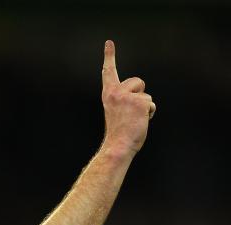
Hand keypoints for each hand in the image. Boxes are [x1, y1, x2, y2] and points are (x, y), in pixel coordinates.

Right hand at [101, 39, 155, 155]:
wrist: (117, 146)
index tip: (109, 43)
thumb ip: (124, 100)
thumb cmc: (118, 134)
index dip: (109, 56)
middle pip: (138, 82)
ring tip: (133, 120)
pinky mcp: (140, 102)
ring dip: (144, 107)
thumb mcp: (116, 112)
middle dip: (140, 94)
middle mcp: (117, 92)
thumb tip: (141, 102)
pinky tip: (139, 122)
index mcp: (108, 94)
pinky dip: (149, 114)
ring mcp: (128, 97)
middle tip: (130, 113)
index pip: (108, 72)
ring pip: (146, 95)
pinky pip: (151, 104)